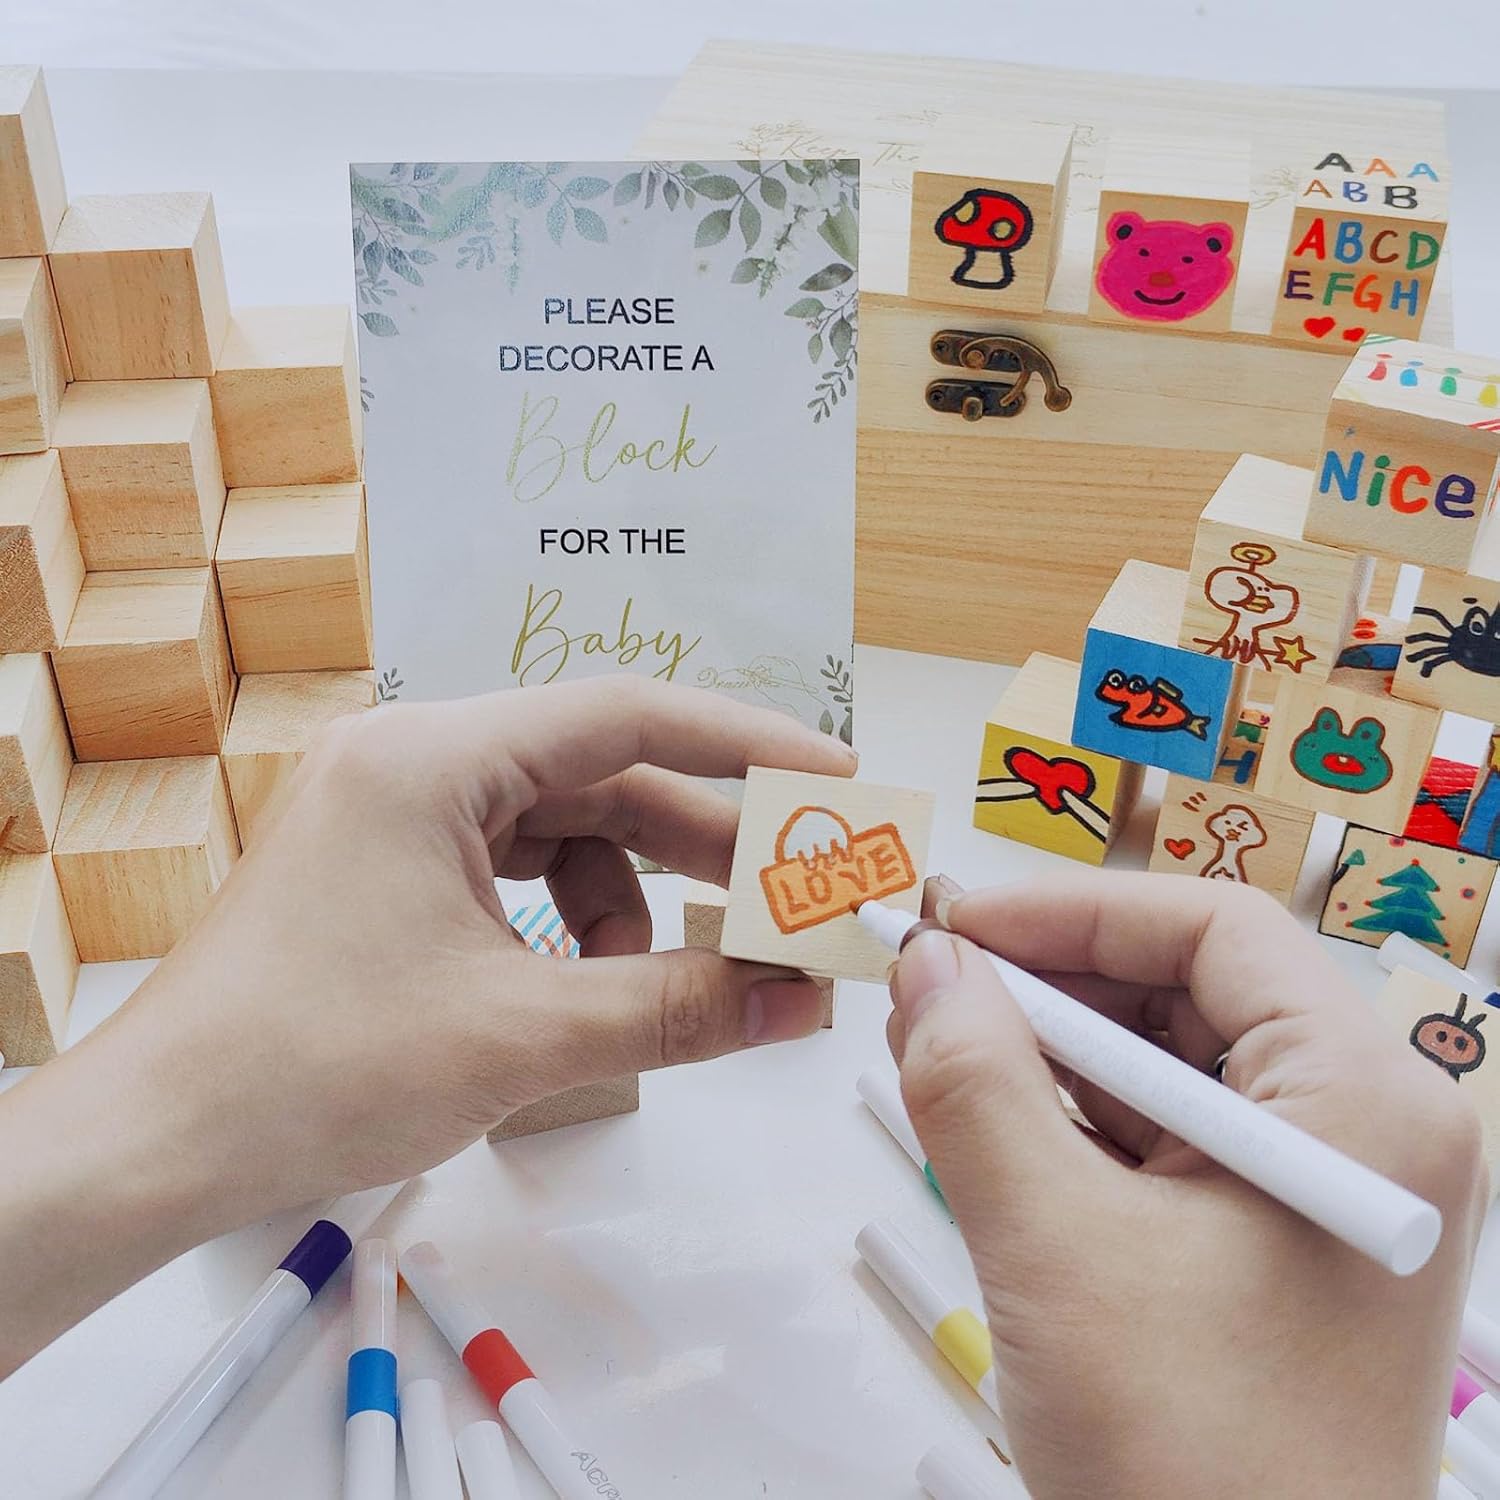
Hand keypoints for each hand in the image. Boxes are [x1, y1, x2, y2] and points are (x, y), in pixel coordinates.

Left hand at [0, 678, 852, 1372]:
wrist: (154, 1147)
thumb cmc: (310, 1070)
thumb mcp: (520, 1034)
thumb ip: (678, 1007)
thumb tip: (806, 1002)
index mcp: (432, 758)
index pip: (625, 715)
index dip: (745, 743)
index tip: (832, 778)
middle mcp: (412, 762)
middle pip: (602, 778)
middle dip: (704, 844)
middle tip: (798, 895)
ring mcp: (393, 815)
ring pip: (564, 831)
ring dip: (636, 902)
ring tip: (667, 983)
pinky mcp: (386, 871)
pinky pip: (516, 873)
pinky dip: (571, 925)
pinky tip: (586, 989)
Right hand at [888, 873, 1486, 1499]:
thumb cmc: (1190, 1464)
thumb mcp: (1055, 1248)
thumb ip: (976, 1083)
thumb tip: (923, 962)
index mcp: (1363, 1105)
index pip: (1215, 932)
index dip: (1072, 911)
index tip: (953, 924)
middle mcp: (1363, 1134)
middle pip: (1190, 994)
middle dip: (1047, 985)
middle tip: (925, 989)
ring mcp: (1319, 1197)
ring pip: (1166, 1071)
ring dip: (1046, 1054)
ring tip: (930, 1048)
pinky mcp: (1271, 1251)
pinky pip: (1161, 1147)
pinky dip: (1067, 1125)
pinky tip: (979, 1119)